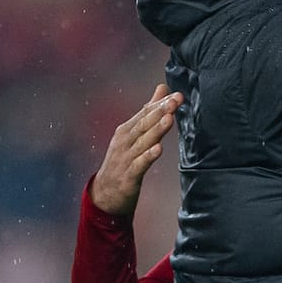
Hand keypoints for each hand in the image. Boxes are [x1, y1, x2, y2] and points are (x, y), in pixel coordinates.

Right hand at [89, 84, 183, 215]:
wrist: (105, 194)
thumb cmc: (124, 160)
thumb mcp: (134, 134)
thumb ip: (148, 111)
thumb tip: (162, 88)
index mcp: (127, 130)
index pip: (145, 113)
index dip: (160, 104)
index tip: (177, 94)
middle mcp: (125, 141)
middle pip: (144, 124)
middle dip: (160, 111)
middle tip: (176, 100)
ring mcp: (125, 158)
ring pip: (142, 142)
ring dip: (156, 130)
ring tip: (169, 118)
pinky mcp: (128, 176)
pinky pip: (139, 165)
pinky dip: (148, 156)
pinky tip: (158, 149)